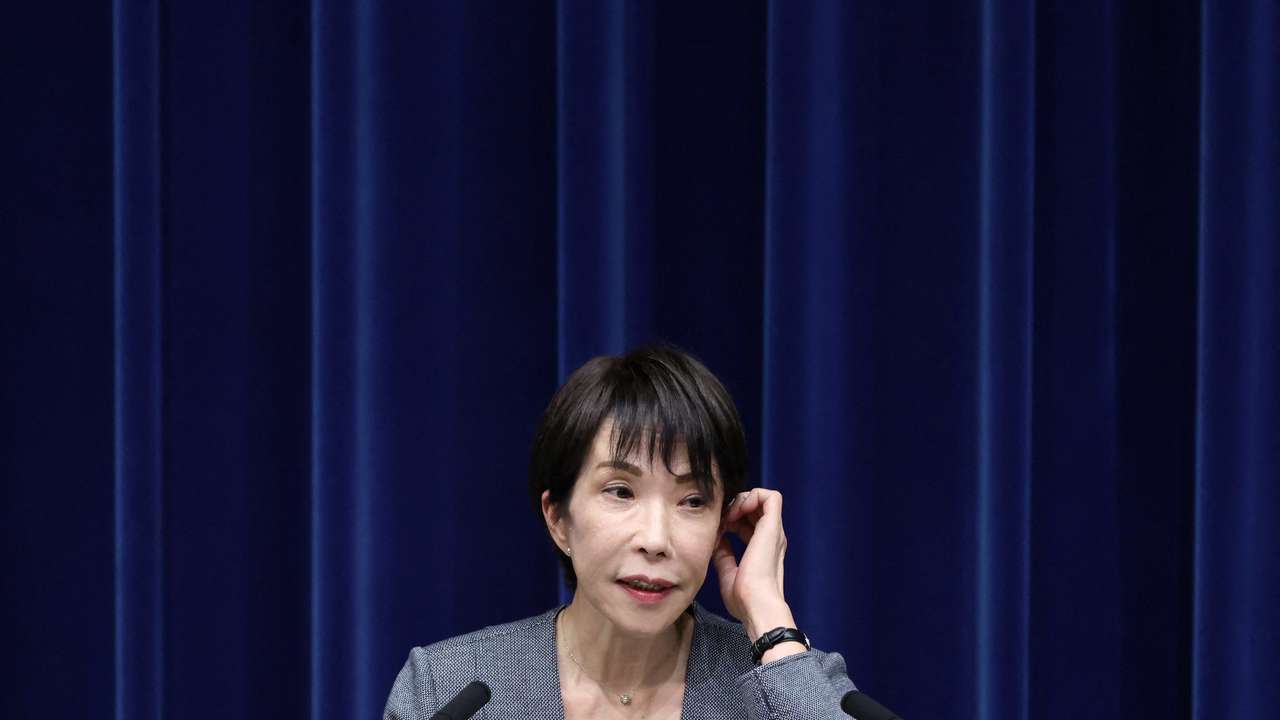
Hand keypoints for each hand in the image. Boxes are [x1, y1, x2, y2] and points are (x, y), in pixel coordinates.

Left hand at [713, 488, 799, 654]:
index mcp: (763, 549)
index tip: (717, 530)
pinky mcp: (773, 527)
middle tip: (720, 520)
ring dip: (742, 500)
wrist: (756, 606)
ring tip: (728, 515)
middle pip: (756, 508)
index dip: (732, 519)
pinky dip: (752, 496)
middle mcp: (771, 538)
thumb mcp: (728, 573)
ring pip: (764, 498)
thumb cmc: (744, 599)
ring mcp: (774, 532)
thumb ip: (724, 556)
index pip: (750, 523)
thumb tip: (717, 542)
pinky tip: (736, 511)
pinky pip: (770, 497)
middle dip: (735, 507)